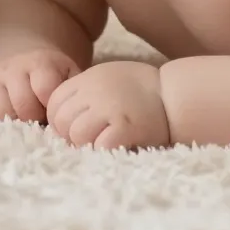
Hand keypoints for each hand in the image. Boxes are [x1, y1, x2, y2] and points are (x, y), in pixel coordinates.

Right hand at [0, 49, 81, 124]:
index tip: (52, 120)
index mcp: (39, 63)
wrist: (27, 61)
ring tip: (11, 131)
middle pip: (15, 105)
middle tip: (32, 128)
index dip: (49, 111)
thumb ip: (72, 98)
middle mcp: (9, 67)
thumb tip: (67, 128)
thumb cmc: (53, 78)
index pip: (43, 89)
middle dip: (27, 123)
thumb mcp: (70, 78)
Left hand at [46, 60, 170, 150]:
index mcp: (87, 79)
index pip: (54, 104)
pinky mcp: (125, 127)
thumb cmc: (140, 89)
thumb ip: (83, 93)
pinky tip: (116, 147)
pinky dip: (104, 151)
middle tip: (88, 141)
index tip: (73, 129)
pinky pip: (100, 146)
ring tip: (103, 143)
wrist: (174, 94)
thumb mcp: (105, 78)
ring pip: (77, 135)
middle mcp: (94, 92)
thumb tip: (60, 120)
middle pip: (62, 122)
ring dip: (87, 145)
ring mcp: (109, 108)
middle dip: (71, 136)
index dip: (60, 121)